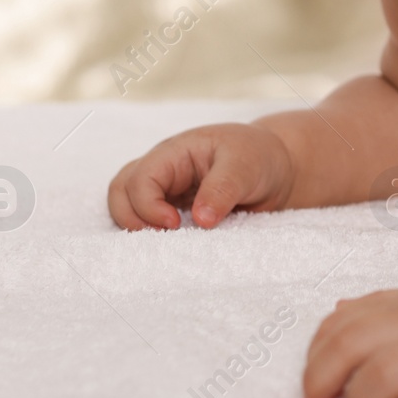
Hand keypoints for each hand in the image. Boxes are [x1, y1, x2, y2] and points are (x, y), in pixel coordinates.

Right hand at [107, 123, 294, 229]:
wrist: (276, 168)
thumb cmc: (258, 157)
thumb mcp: (246, 166)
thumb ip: (223, 189)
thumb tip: (202, 221)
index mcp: (176, 152)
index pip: (140, 177)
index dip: (148, 205)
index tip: (174, 224)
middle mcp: (164, 169)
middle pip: (121, 191)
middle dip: (131, 217)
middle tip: (162, 238)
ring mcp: (166, 189)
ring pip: (127, 205)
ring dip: (137, 225)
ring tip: (165, 243)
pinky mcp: (175, 208)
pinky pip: (149, 219)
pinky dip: (152, 232)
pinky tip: (173, 245)